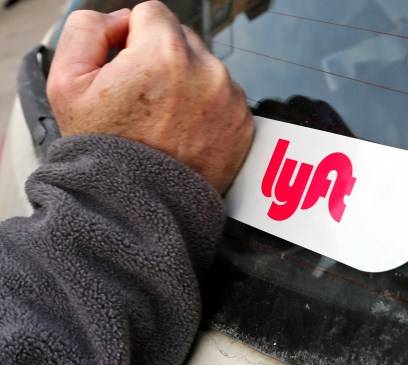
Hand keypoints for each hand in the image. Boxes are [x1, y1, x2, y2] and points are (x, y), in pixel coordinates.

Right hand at [47, 1, 253, 193]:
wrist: (141, 207)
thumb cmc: (104, 151)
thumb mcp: (67, 83)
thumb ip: (89, 30)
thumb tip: (122, 20)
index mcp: (166, 54)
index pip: (152, 12)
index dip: (131, 38)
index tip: (126, 67)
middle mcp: (207, 72)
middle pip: (182, 39)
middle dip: (161, 60)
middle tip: (142, 100)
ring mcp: (232, 100)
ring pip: (205, 69)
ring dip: (186, 84)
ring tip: (163, 122)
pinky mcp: (245, 125)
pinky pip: (225, 99)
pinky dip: (207, 110)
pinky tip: (185, 134)